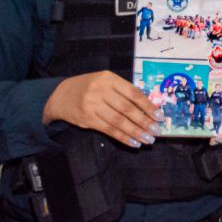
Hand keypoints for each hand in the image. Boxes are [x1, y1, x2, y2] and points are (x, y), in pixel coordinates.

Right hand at [44, 70, 161, 147]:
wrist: (61, 95)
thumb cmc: (91, 88)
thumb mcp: (106, 82)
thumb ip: (124, 92)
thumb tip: (149, 108)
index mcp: (109, 78)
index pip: (133, 93)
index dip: (148, 106)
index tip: (160, 116)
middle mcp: (100, 90)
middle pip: (127, 109)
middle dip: (144, 121)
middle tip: (157, 131)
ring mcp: (92, 105)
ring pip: (119, 121)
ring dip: (136, 132)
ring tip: (148, 139)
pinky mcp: (87, 119)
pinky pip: (109, 130)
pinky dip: (123, 137)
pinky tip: (134, 142)